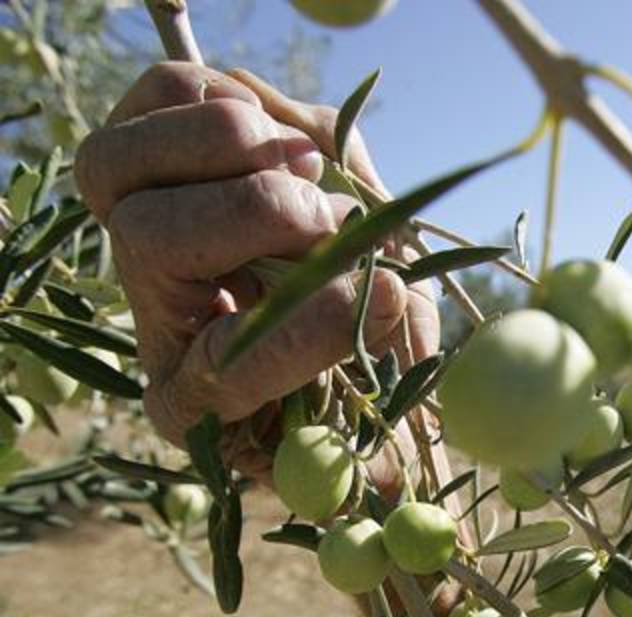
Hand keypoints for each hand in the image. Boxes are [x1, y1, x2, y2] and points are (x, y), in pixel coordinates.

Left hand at [74, 62, 438, 485]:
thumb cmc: (357, 346)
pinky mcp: (148, 147)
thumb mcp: (387, 368)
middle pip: (149, 241)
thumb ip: (394, 348)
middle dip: (263, 215)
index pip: (221, 367)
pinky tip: (278, 137)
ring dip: (239, 148)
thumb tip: (391, 296)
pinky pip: (165, 93)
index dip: (303, 334)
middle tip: (335, 216)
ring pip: (126, 164)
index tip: (389, 295)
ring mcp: (132, 220)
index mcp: (197, 396)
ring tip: (308, 169)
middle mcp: (149, 309)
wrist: (322, 270)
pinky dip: (228, 97)